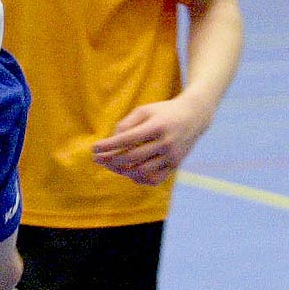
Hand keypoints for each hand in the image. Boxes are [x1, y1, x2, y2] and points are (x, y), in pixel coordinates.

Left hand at [91, 98, 208, 186]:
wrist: (194, 116)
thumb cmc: (163, 112)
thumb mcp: (144, 110)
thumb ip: (126, 124)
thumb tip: (112, 141)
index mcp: (157, 126)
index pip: (127, 140)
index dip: (108, 146)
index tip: (94, 149)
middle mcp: (166, 143)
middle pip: (132, 158)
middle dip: (111, 160)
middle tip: (98, 159)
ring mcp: (172, 156)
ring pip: (141, 171)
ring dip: (122, 171)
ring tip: (111, 165)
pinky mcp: (175, 165)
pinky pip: (154, 179)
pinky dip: (139, 179)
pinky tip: (128, 172)